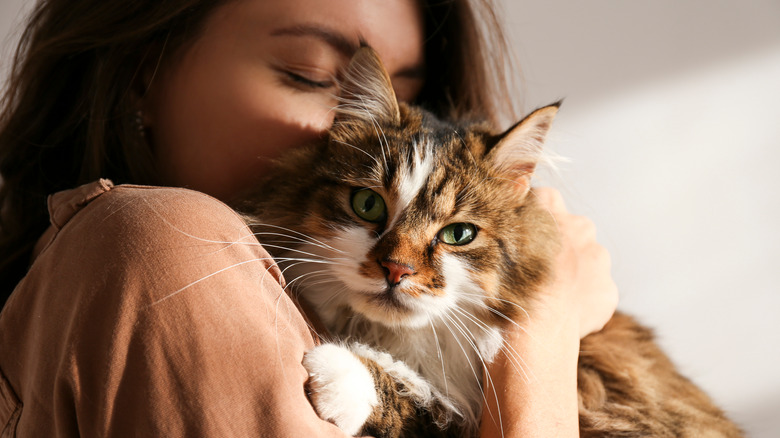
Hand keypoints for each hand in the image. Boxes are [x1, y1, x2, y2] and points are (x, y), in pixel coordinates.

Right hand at [479, 187, 617, 437]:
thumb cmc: (498, 284)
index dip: (528, 219)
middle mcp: (579, 225)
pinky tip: (559, 314)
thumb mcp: (483, 241)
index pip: (541, 199)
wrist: (530, 329)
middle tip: (530, 270)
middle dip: (555, 245)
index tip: (518, 238)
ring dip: (570, 272)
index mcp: (547, 205)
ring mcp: (598, 260)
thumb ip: (497, 223)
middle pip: (569, 228)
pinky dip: (581, 301)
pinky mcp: (607, 292)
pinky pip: (595, 291)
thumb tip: (495, 217)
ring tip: (544, 296)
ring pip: (585, 259)